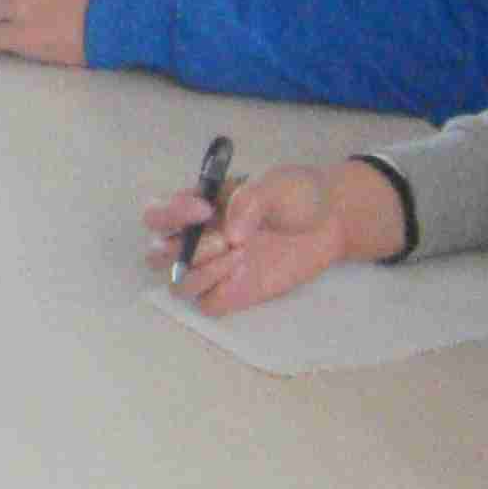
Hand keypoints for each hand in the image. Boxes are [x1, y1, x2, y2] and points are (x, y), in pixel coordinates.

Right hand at [138, 157, 407, 316]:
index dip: (170, 214)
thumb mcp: (275, 184)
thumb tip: (232, 234)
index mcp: (195, 206)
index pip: (157, 214)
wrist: (331, 221)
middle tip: (223, 241)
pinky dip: (218, 291)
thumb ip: (250, 202)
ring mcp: (214, 268)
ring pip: (177, 284)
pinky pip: (207, 304)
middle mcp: (197, 238)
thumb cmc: (295, 194)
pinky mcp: (233, 292)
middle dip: (183, 250)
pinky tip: (246, 271)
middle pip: (156, 254)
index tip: (206, 209)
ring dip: (202, 272)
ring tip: (241, 254)